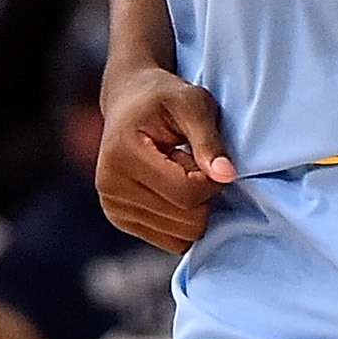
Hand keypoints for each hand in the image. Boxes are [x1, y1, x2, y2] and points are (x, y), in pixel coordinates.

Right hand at [98, 64, 235, 253]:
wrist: (130, 100)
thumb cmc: (166, 97)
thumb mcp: (194, 104)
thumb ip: (210, 141)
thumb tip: (227, 176)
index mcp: (123, 155)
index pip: (186, 193)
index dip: (213, 181)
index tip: (213, 159)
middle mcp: (110, 187)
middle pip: (185, 220)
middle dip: (205, 196)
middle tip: (197, 164)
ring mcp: (112, 207)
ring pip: (180, 236)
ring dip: (195, 208)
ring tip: (182, 172)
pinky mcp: (121, 219)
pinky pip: (171, 241)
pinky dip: (184, 220)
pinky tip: (175, 189)